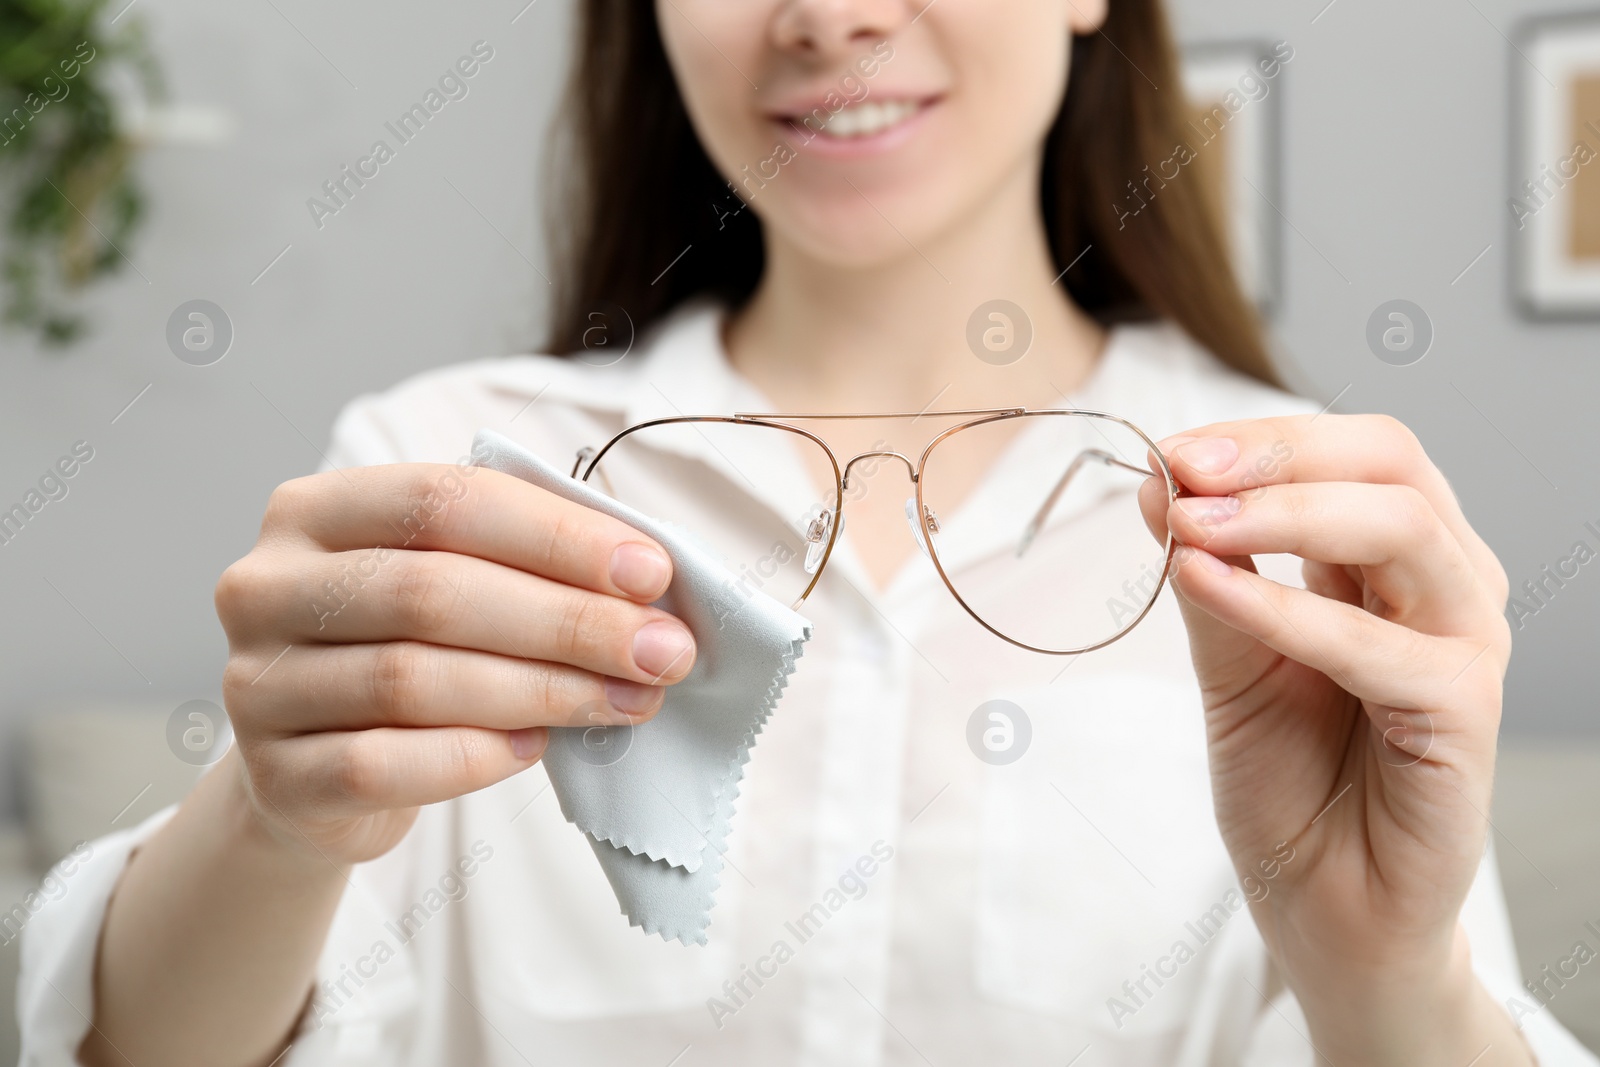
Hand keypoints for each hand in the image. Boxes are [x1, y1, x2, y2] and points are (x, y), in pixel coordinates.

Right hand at [215, 461, 695, 865]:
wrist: (320, 777)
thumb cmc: (410, 653)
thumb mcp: (456, 583)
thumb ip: (530, 565)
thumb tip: (648, 581)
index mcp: (315, 510)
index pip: (443, 499)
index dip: (555, 536)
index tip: (651, 573)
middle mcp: (266, 585)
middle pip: (432, 592)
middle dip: (567, 622)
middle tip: (660, 652)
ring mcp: (257, 684)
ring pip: (411, 680)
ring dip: (541, 691)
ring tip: (625, 701)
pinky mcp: (273, 776)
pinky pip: (383, 763)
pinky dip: (476, 755)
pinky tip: (538, 747)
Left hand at [1138, 414, 1527, 1062]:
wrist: (1320, 903)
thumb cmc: (1289, 781)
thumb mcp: (1228, 660)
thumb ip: (1208, 572)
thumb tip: (1162, 480)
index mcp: (1390, 560)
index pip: (1351, 451)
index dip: (1263, 437)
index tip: (1169, 450)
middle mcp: (1442, 587)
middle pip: (1390, 465)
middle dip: (1277, 455)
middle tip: (1183, 469)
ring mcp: (1464, 647)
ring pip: (1402, 530)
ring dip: (1283, 515)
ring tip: (1191, 525)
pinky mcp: (1464, 716)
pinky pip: (1382, 645)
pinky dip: (1285, 607)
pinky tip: (1207, 587)